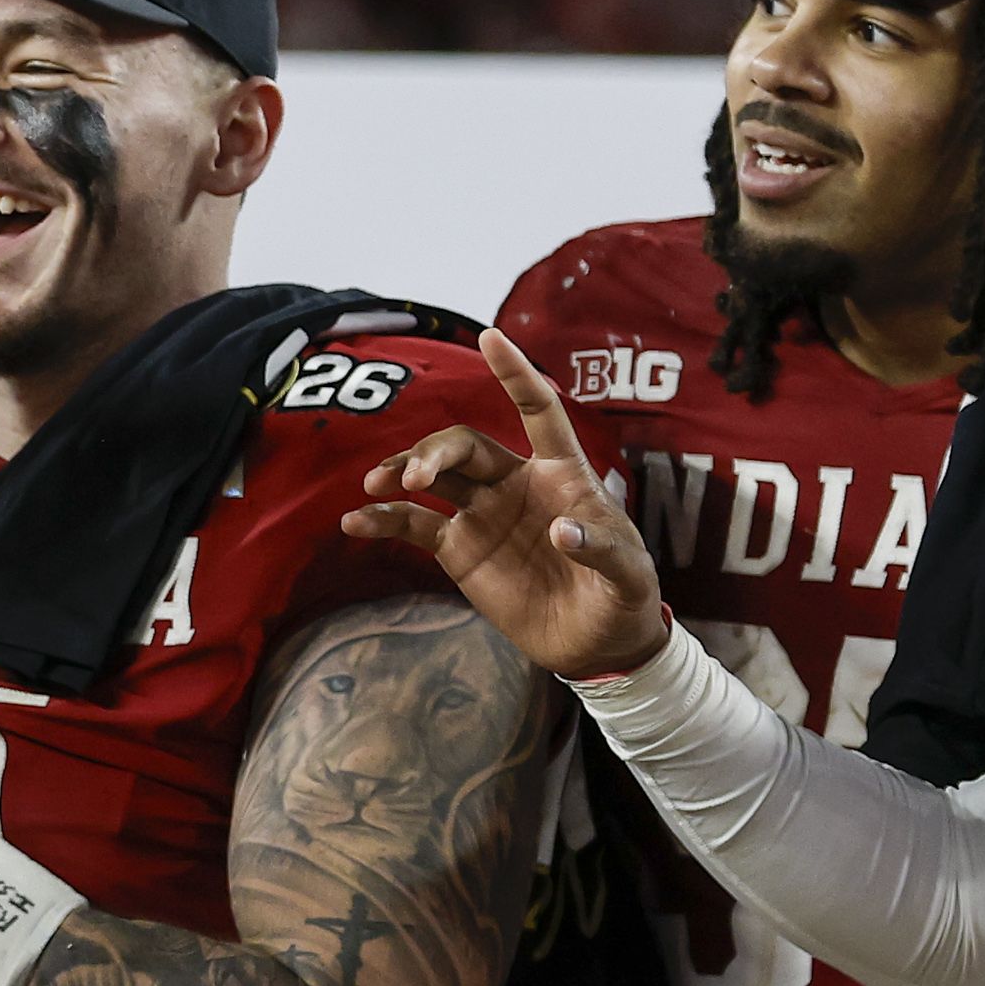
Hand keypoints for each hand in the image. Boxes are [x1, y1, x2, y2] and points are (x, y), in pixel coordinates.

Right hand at [342, 329, 666, 680]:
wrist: (595, 648)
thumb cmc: (623, 599)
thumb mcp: (628, 576)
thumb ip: (602, 550)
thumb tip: (561, 530)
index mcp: (562, 475)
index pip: (538, 411)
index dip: (516, 375)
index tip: (490, 337)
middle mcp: (515, 484)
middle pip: (465, 446)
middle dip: (434, 452)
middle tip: (415, 478)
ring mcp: (482, 514)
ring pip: (432, 476)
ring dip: (400, 472)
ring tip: (375, 487)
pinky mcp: (458, 549)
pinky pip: (412, 525)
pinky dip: (382, 520)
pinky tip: (355, 523)